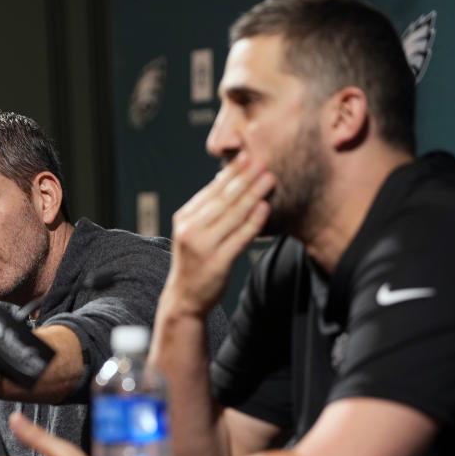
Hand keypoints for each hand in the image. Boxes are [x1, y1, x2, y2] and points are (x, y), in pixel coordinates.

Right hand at [164, 157, 273, 316]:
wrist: (185, 298)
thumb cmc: (195, 262)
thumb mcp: (194, 232)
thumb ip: (207, 210)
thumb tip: (224, 180)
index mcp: (185, 218)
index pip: (211, 191)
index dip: (231, 173)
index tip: (247, 157)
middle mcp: (191, 229)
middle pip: (223, 199)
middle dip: (244, 178)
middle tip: (262, 161)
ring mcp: (203, 246)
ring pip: (233, 215)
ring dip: (253, 194)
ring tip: (269, 179)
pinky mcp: (217, 262)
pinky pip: (239, 237)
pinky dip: (253, 221)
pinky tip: (265, 207)